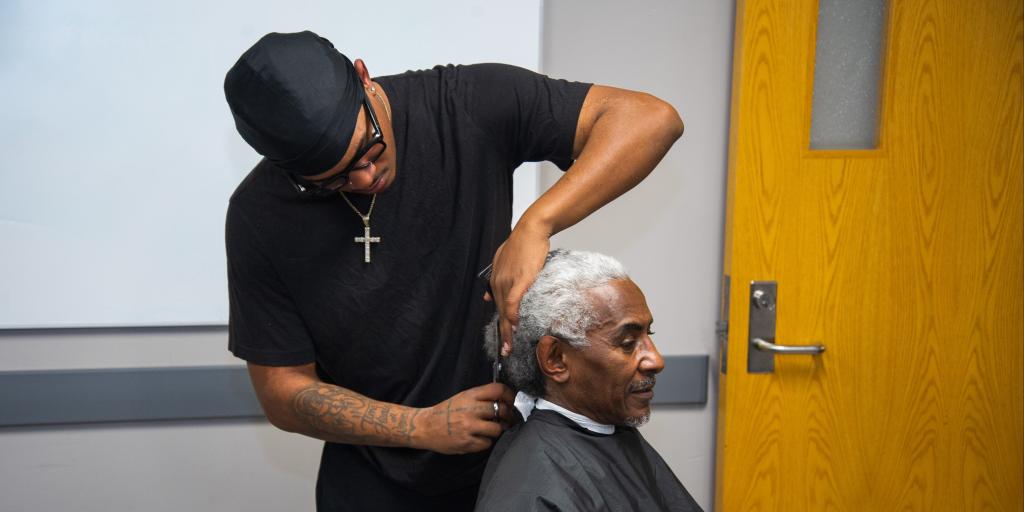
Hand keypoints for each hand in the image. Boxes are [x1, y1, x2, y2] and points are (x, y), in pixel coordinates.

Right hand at [416, 383, 517, 454]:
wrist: (425, 427)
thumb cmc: (445, 412)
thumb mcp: (462, 398)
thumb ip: (481, 398)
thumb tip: (505, 401)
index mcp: (470, 395)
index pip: (498, 390)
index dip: (510, 395)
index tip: (513, 400)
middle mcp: (471, 410)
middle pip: (501, 410)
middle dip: (506, 415)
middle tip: (505, 418)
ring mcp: (469, 427)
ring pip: (497, 429)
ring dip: (496, 430)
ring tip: (489, 429)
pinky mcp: (467, 442)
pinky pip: (487, 443)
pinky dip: (485, 442)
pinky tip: (477, 438)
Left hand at [485, 225, 549, 355]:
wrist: (531, 230)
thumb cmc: (523, 244)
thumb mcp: (501, 260)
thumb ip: (494, 278)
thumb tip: (486, 297)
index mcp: (495, 279)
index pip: (497, 307)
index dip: (501, 324)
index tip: (503, 339)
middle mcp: (498, 282)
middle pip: (500, 313)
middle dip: (502, 334)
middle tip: (505, 352)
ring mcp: (507, 282)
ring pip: (505, 311)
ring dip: (507, 331)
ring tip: (509, 347)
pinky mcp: (520, 280)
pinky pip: (513, 302)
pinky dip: (513, 315)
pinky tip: (515, 327)